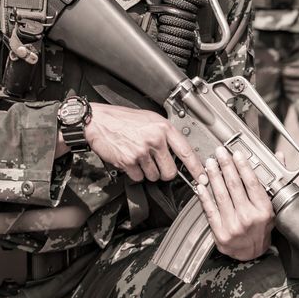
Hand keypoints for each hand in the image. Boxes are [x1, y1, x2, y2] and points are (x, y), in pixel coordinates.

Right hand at [80, 103, 204, 182]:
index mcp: (163, 128)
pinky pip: (138, 177)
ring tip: (138, 156)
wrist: (97, 121)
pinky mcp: (129, 161)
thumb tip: (178, 153)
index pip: (186, 152)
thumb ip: (164, 135)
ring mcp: (141, 152)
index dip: (196, 168)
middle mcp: (155, 140)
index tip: (201, 178)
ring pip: (153, 176)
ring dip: (147, 172)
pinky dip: (134, 173)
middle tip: (156, 165)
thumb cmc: (122, 119)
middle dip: (164, 173)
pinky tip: (129, 160)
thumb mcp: (149, 119)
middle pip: (170, 172)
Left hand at [195, 147, 273, 260]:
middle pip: (234, 186)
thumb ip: (274, 181)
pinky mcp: (220, 232)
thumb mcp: (273, 206)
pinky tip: (201, 185)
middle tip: (219, 153)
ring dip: (214, 176)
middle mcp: (249, 218)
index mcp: (263, 211)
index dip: (243, 166)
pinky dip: (204, 196)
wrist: (252, 253)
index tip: (237, 154)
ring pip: (221, 195)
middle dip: (225, 166)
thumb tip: (279, 157)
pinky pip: (210, 210)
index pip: (252, 183)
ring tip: (210, 164)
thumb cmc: (262, 228)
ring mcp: (233, 226)